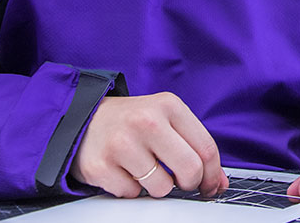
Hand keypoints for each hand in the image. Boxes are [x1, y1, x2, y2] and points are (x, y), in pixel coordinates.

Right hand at [69, 93, 227, 198]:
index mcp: (168, 106)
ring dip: (157, 187)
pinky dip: (131, 189)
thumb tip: (218, 182)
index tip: (210, 185)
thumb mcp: (165, 121)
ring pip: (162, 188)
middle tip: (180, 182)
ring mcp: (122, 144)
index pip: (206, 148)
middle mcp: (146, 121)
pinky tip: (123, 170)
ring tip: (144, 169)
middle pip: (190, 170)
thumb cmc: (130, 122)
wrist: (81, 119)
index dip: (213, 174)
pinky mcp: (101, 166)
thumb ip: (195, 147)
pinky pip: (132, 194)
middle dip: (189, 184)